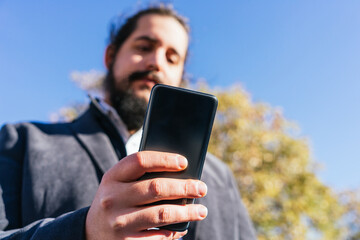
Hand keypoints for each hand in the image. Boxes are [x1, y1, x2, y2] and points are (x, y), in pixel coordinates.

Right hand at [85, 151, 207, 239]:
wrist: (92, 232)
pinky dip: (174, 232)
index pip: (140, 161)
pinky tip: (184, 227)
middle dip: (184, 187)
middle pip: (156, 188)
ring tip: (201, 210)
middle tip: (201, 188)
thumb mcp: (118, 184)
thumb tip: (181, 175)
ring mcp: (119, 223)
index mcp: (112, 177)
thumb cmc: (116, 200)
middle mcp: (112, 199)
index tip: (184, 162)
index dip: (164, 159)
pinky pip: (158, 236)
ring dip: (187, 212)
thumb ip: (141, 176)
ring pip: (162, 213)